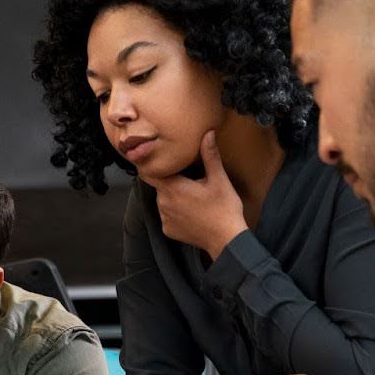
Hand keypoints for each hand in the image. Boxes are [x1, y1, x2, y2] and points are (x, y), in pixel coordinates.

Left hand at [149, 131, 248, 258]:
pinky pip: (167, 215)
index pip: (148, 173)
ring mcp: (164, 219)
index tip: (154, 160)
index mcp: (172, 188)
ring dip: (173, 196)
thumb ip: (209, 156)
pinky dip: (175, 211)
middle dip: (171, 180)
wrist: (226, 240)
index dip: (150, 165)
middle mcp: (163, 204)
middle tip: (189, 179)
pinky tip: (192, 211)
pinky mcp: (168, 230)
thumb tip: (207, 134)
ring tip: (193, 196)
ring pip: (163, 200)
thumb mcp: (219, 179)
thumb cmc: (223, 209)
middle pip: (160, 186)